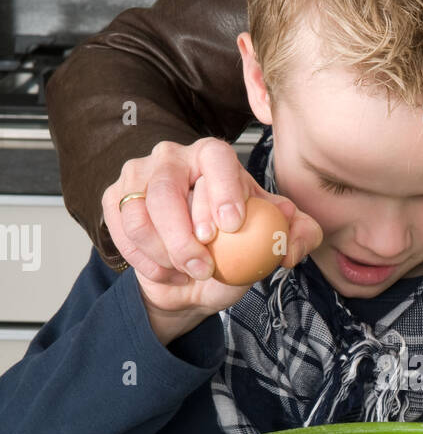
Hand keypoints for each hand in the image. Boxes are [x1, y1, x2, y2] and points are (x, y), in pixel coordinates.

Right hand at [102, 137, 321, 284]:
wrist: (191, 276)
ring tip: (188, 272)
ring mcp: (138, 175)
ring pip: (139, 214)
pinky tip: (167, 271)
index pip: (216, 158)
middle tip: (204, 267)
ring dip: (164, 253)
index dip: (222, 189)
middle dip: (184, 234)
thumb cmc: (234, 249)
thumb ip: (297, 235)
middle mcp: (173, 158)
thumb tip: (293, 235)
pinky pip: (121, 231)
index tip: (231, 225)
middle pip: (167, 187)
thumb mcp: (272, 242)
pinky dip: (145, 260)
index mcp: (214, 157)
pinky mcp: (114, 199)